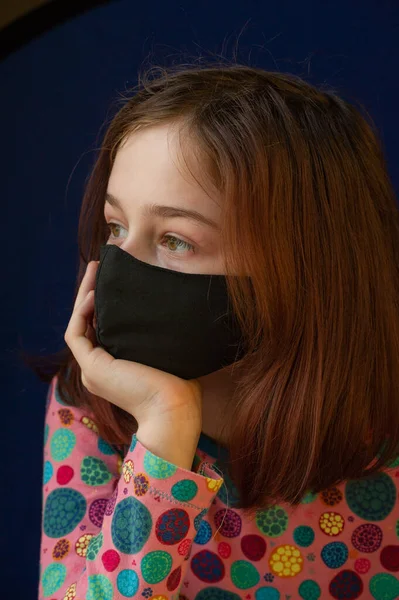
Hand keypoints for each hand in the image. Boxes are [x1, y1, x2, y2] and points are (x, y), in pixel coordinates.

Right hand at [64, 261, 202, 467]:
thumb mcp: (165, 354)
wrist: (175, 409)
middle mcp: (98, 369)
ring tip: (94, 271)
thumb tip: (171, 310)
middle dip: (91, 293)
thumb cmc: (180, 385)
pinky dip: (82, 313)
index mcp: (114, 368)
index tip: (113, 280)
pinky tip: (95, 294)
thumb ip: (157, 337)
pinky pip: (76, 334)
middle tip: (98, 267)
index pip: (102, 328)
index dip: (103, 304)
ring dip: (83, 297)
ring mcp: (92, 370)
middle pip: (88, 323)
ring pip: (79, 325)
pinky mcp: (92, 367)